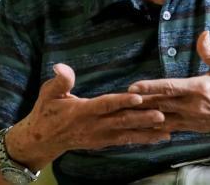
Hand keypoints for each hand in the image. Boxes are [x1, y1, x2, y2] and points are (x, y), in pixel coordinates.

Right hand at [7, 63, 169, 169]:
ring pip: (127, 134)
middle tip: (162, 114)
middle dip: (142, 118)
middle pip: (121, 121)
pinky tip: (159, 137)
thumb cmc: (47, 112)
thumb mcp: (48, 93)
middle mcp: (94, 126)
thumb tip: (60, 66)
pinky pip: (126, 140)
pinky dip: (143, 139)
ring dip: (147, 132)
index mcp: (83, 111)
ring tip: (167, 128)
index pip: (105, 104)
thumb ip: (60, 81)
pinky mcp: (105, 142)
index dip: (122, 101)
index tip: (138, 96)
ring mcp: (100, 136)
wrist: (42, 141)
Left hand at [128, 31, 209, 136]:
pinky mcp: (194, 127)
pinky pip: (171, 127)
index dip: (150, 87)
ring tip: (125, 114)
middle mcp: (194, 106)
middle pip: (160, 104)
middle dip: (139, 103)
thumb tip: (203, 34)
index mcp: (200, 89)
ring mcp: (193, 119)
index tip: (133, 86)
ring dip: (143, 116)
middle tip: (119, 101)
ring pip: (162, 118)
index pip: (169, 87)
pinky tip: (143, 124)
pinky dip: (156, 126)